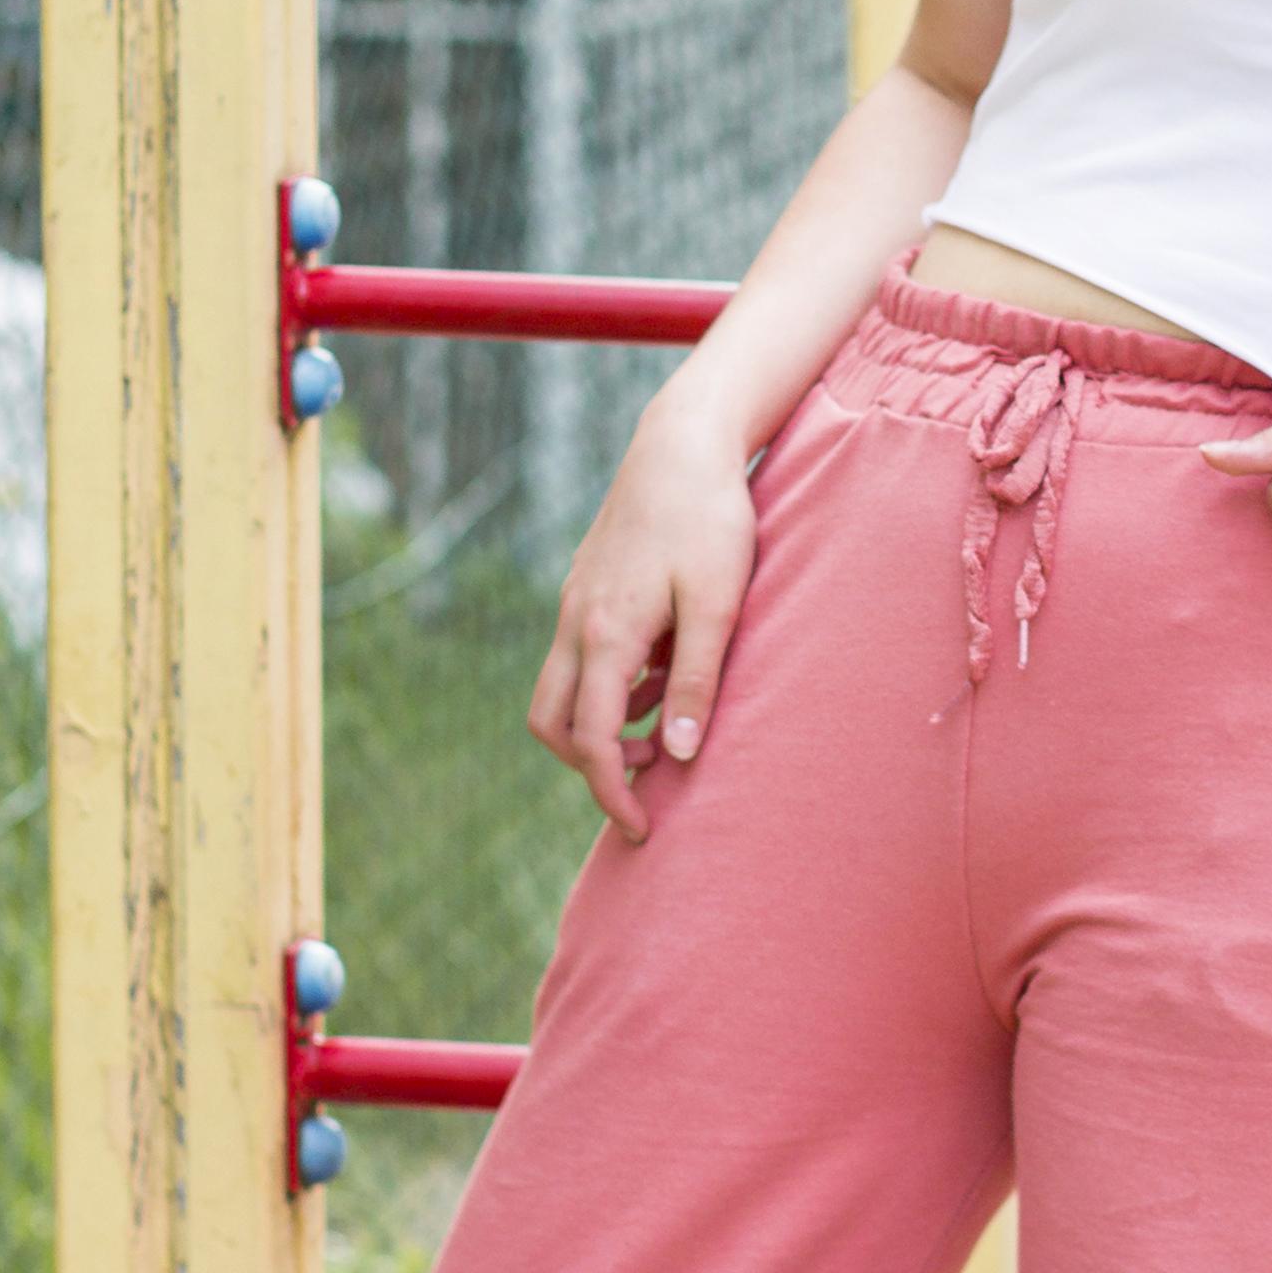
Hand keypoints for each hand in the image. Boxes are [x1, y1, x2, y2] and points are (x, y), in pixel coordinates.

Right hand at [527, 404, 759, 838]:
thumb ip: (698, 681)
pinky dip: (610, 687)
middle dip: (591, 765)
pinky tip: (662, 677)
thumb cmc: (710, 519)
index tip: (643, 828)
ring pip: (559, 691)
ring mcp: (574, 604)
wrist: (682, 444)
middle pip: (552, 723)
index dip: (612, 793)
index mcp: (606, 635)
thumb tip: (682, 755)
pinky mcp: (586, 589)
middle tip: (653, 778)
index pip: (591, 740)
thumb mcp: (719, 604)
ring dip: (601, 725)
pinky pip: (580, 658)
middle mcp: (576, 623)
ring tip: (667, 728)